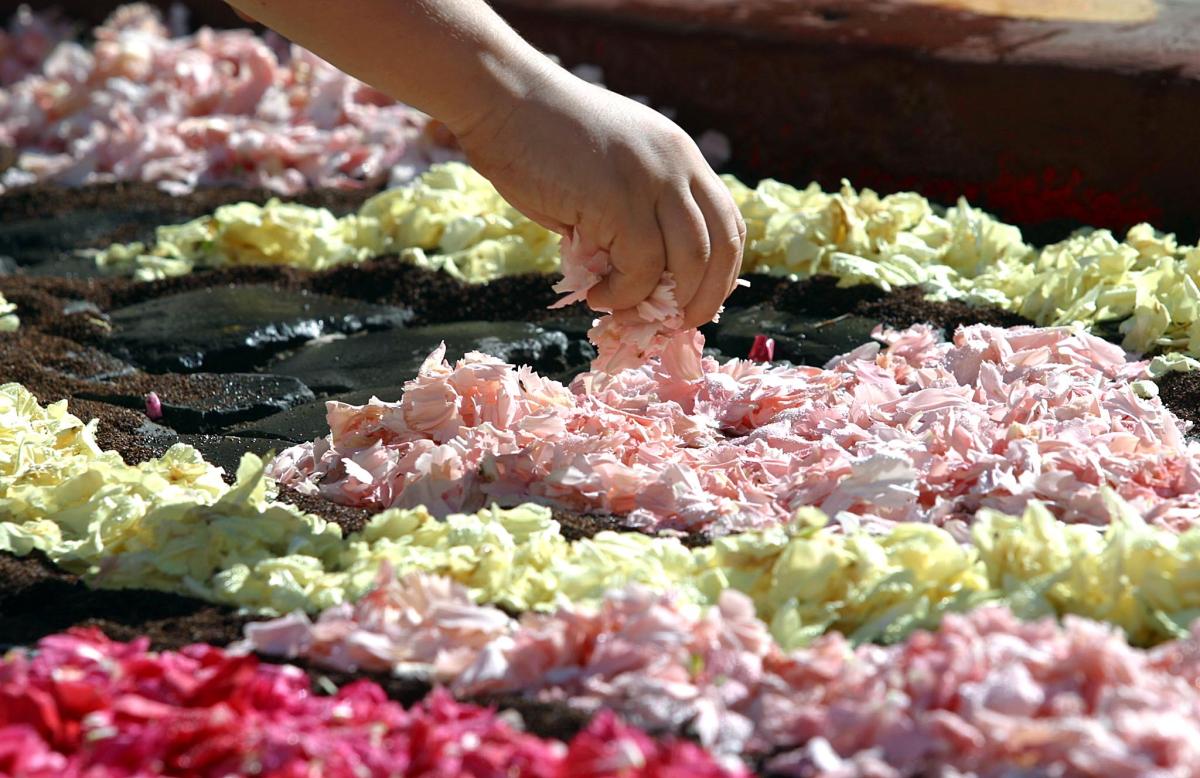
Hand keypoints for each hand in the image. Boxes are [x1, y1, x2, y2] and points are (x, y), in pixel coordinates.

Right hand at [452, 65, 744, 327]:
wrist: (503, 99)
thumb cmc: (539, 138)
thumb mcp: (607, 176)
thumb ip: (630, 217)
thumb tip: (635, 281)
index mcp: (680, 156)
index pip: (728, 221)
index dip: (722, 270)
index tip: (697, 298)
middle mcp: (677, 164)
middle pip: (722, 245)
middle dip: (706, 296)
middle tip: (676, 323)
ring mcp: (652, 180)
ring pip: (690, 261)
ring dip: (666, 302)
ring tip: (628, 312)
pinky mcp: (621, 200)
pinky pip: (641, 267)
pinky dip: (623, 294)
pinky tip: (598, 296)